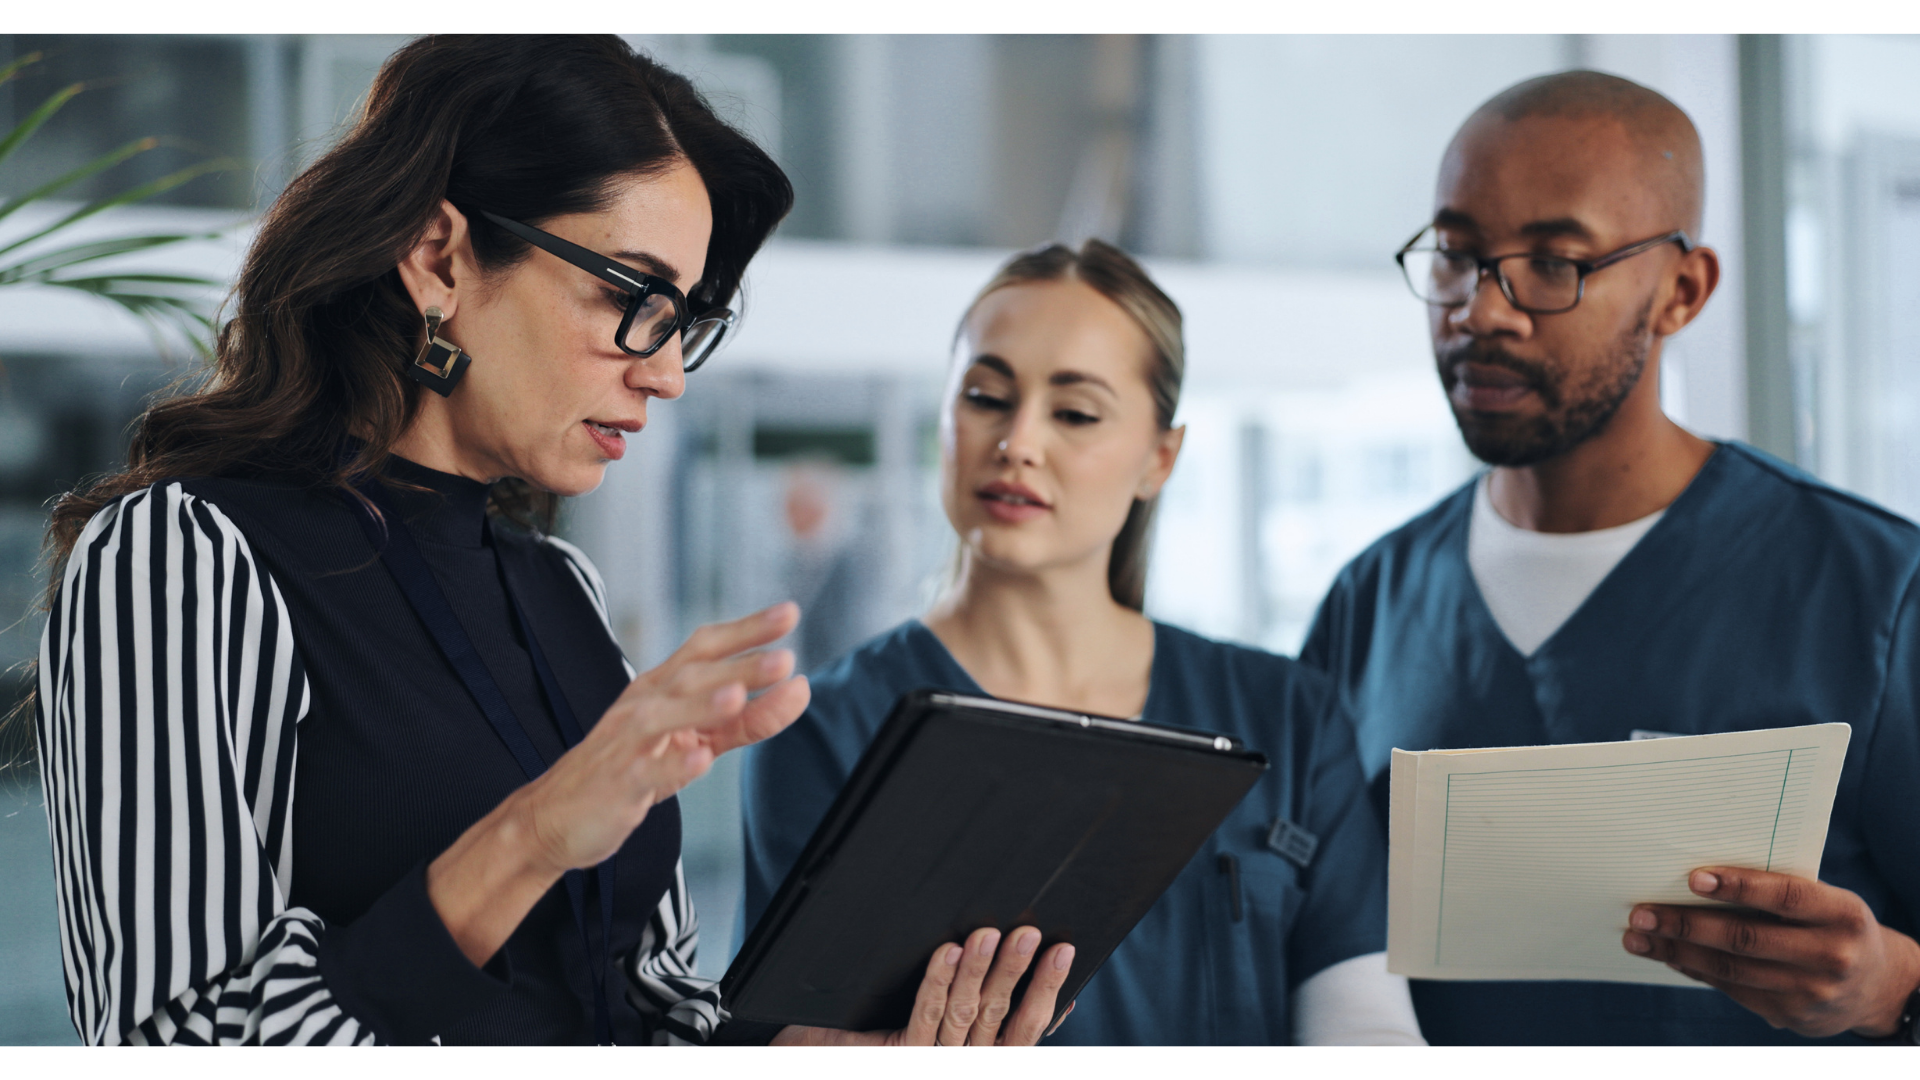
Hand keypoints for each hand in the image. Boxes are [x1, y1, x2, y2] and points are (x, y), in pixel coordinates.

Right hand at [429, 602, 809, 965]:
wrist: (557, 815)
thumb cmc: (631, 768)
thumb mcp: (695, 741)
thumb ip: (747, 719)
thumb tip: (799, 690)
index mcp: (662, 689)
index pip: (705, 648)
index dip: (745, 630)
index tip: (788, 614)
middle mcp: (644, 706)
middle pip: (691, 677)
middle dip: (737, 666)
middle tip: (783, 659)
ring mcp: (627, 744)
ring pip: (663, 717)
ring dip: (702, 705)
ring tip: (738, 697)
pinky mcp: (618, 783)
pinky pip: (644, 771)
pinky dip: (672, 765)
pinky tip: (698, 761)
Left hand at [771, 926, 1076, 1046]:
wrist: (823, 1057)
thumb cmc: (891, 1041)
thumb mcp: (953, 1034)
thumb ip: (1002, 1023)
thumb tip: (1061, 1001)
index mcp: (984, 1056)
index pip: (1027, 1027)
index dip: (1047, 989)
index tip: (1065, 950)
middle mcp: (965, 1060)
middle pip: (998, 1016)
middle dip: (1016, 971)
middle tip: (1031, 932)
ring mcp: (935, 1058)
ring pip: (965, 1014)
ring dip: (979, 970)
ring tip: (991, 932)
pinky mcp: (902, 1053)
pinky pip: (924, 1014)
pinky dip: (938, 981)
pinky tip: (947, 951)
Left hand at [1623, 867, 1919, 1037]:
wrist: (1877, 985)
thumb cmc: (1834, 926)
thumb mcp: (1826, 903)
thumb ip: (1778, 892)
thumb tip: (1698, 878)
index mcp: (1842, 914)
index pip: (1786, 896)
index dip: (1739, 887)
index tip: (1693, 878)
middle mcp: (1831, 954)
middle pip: (1746, 938)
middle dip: (1685, 924)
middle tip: (1641, 912)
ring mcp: (1811, 990)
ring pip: (1730, 968)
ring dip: (1676, 951)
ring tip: (1638, 936)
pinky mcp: (1791, 1014)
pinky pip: (1732, 989)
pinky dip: (1694, 970)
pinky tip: (1669, 955)